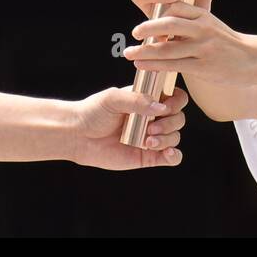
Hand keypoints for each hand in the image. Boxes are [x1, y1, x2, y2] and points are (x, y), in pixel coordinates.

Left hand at [68, 86, 188, 169]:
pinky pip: (171, 158)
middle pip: (179, 118)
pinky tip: (167, 153)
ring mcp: (151, 137)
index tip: (165, 107)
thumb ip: (137, 100)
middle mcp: (153, 118)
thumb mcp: (113, 98)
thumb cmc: (94, 112)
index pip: (175, 98)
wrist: (78, 135)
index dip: (176, 102)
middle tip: (150, 128)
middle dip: (169, 123)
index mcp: (148, 99)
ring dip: (167, 139)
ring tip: (146, 142)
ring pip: (175, 137)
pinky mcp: (148, 157)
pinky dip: (174, 156)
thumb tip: (161, 108)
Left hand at [123, 3, 256, 85]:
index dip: (157, 14)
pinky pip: (174, 65)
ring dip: (145, 51)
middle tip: (133, 33)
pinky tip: (143, 66)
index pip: (175, 8)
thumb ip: (189, 23)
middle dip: (147, 28)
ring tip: (130, 54)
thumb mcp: (210, 25)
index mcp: (203, 16)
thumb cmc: (226, 43)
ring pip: (168, 47)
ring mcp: (203, 48)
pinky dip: (155, 65)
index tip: (145, 22)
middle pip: (169, 23)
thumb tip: (160, 23)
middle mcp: (203, 29)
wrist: (254, 59)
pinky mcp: (203, 67)